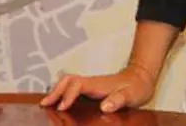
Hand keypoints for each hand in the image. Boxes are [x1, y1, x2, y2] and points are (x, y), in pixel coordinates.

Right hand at [39, 63, 157, 112]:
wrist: (142, 78)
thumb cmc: (137, 87)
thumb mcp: (131, 95)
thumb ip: (118, 100)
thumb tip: (105, 106)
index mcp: (98, 84)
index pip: (77, 86)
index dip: (67, 96)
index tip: (61, 108)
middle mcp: (92, 83)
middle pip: (67, 81)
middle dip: (54, 91)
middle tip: (44, 104)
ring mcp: (91, 85)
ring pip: (68, 83)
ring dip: (57, 91)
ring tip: (46, 104)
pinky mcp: (92, 89)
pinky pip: (73, 89)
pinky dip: (63, 94)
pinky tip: (61, 104)